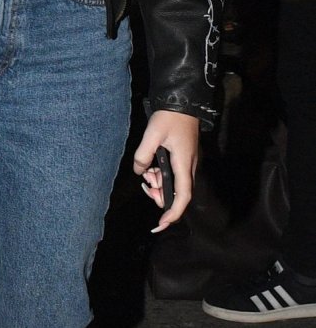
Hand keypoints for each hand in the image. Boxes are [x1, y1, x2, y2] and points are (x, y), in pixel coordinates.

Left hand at [132, 108, 198, 230]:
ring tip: (147, 171)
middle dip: (160, 195)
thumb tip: (139, 172)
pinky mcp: (183, 160)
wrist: (182, 104)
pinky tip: (151, 167)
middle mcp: (189, 167)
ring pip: (174, 185)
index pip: (182, 196)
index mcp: (183, 164)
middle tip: (146, 184)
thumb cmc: (169, 118)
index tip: (161, 223)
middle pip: (177, 194)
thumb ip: (143, 155)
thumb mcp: (152, 134)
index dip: (173, 212)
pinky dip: (161, 176)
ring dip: (159, 184)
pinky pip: (173, 176)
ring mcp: (187, 164)